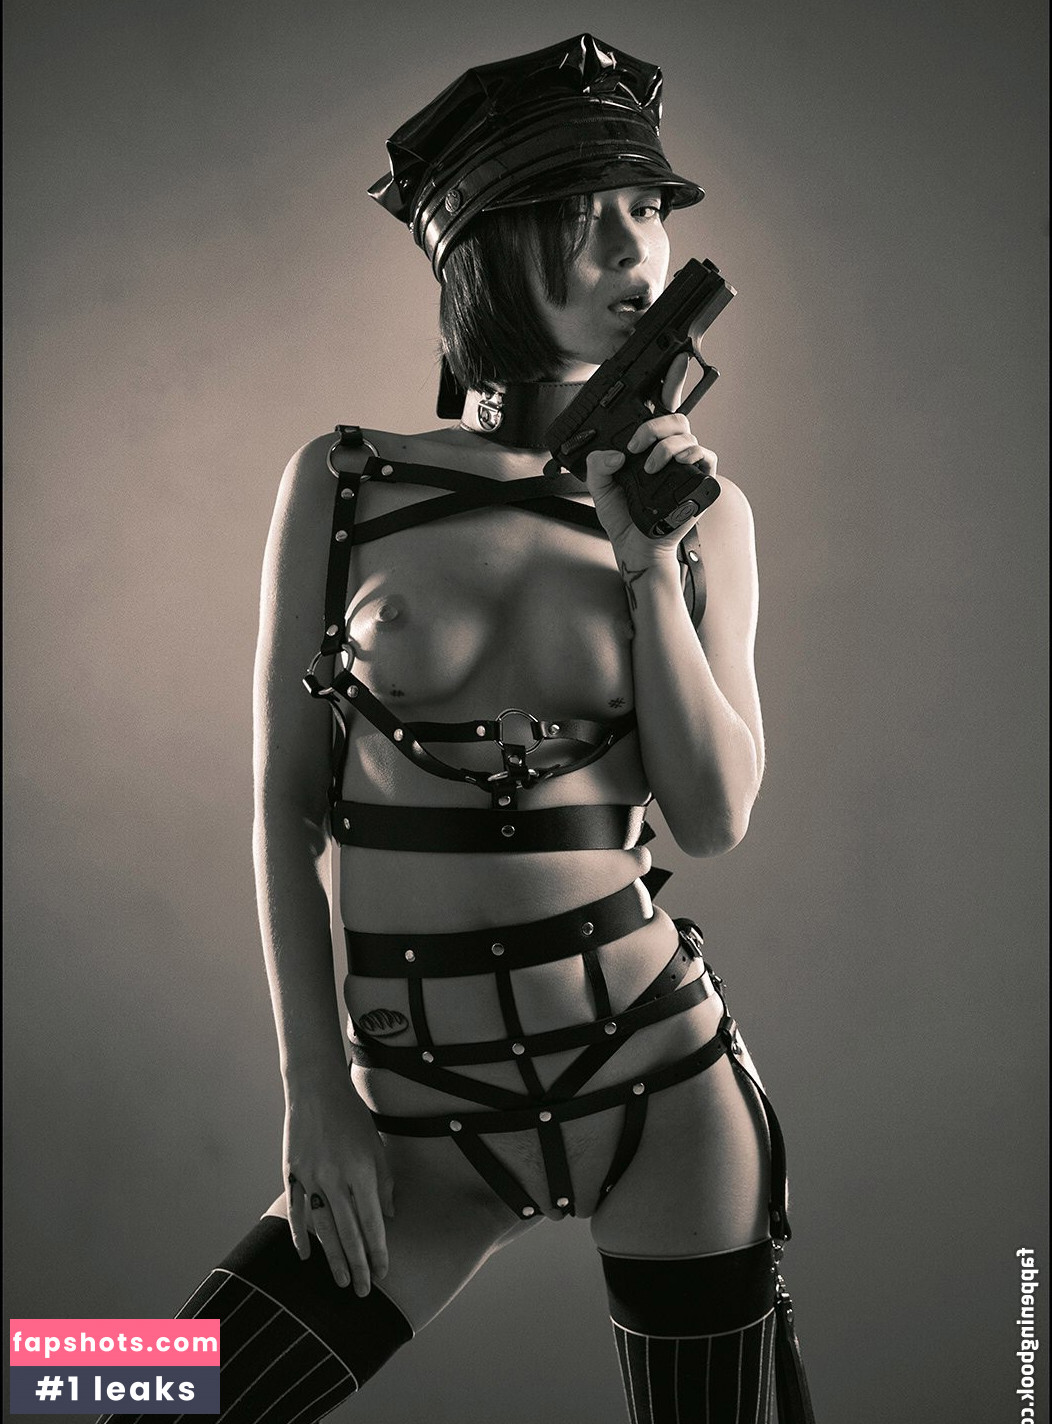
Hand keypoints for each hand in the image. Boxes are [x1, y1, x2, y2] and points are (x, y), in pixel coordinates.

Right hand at [283, 1074, 394, 1294]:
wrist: (315, 1089)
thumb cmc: (352, 1115)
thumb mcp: (376, 1145)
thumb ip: (383, 1182)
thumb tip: (387, 1217)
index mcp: (361, 1171)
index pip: (372, 1223)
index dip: (378, 1251)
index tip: (383, 1272)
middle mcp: (335, 1178)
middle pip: (349, 1232)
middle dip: (359, 1265)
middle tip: (365, 1292)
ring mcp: (310, 1177)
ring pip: (323, 1229)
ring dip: (333, 1258)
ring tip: (342, 1282)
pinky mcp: (291, 1173)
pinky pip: (296, 1211)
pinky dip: (300, 1235)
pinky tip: (307, 1257)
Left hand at [583, 353, 717, 568]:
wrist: (635, 548)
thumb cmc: (623, 518)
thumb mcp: (598, 487)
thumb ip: (596, 466)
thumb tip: (614, 454)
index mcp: (648, 446)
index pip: (661, 408)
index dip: (670, 382)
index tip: (674, 361)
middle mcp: (670, 452)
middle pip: (675, 417)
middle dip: (654, 424)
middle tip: (635, 445)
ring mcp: (686, 466)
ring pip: (687, 435)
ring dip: (664, 445)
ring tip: (647, 466)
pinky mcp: (699, 482)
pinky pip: (704, 457)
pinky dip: (688, 456)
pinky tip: (673, 466)